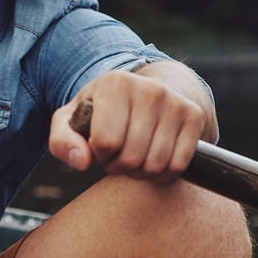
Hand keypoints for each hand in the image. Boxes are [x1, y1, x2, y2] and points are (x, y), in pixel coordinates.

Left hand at [48, 69, 204, 181]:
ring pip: (155, 165)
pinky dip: (163, 173)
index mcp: (115, 83)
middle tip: (118, 154)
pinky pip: (178, 166)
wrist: (148, 93)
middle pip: (131, 158)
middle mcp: (149, 89)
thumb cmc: (103, 112)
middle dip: (119, 166)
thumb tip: (81, 161)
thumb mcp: (73, 120)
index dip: (99, 154)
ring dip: (141, 172)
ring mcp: (175, 102)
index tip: (100, 145)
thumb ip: (63, 141)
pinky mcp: (194, 117)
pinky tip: (154, 159)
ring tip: (134, 155)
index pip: (105, 143)